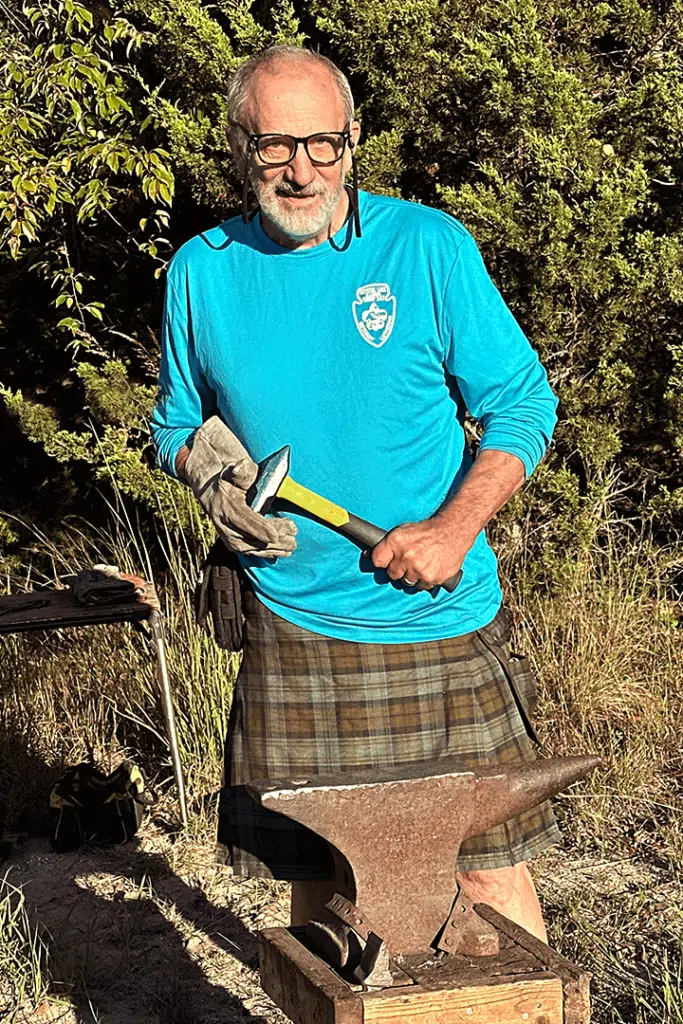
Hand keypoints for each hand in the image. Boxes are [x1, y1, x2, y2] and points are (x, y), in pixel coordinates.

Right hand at [184, 417, 296, 557]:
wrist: (212, 488)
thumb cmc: (229, 477)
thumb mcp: (234, 468)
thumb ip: (241, 470)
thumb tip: (240, 469)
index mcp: (223, 504)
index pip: (242, 519)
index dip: (259, 529)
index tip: (276, 535)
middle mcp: (222, 523)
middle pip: (248, 537)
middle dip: (271, 541)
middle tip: (292, 538)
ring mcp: (225, 534)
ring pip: (249, 547)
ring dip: (271, 549)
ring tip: (291, 547)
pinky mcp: (231, 541)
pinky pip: (249, 550)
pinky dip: (266, 553)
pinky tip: (282, 552)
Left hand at [370, 519, 464, 589]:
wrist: (452, 531)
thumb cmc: (426, 531)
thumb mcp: (403, 530)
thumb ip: (387, 544)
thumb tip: (366, 556)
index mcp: (395, 541)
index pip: (377, 561)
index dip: (382, 562)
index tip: (387, 561)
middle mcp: (405, 556)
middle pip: (391, 574)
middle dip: (398, 569)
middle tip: (409, 560)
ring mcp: (418, 569)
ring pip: (406, 582)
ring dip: (412, 576)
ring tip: (421, 563)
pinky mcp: (430, 578)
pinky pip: (421, 586)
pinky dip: (424, 580)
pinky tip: (430, 567)